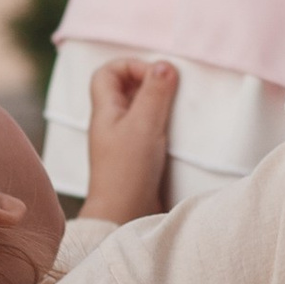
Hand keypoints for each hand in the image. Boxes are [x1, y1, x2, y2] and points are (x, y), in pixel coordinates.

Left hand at [83, 59, 176, 223]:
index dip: (131, 66)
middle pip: (126, 88)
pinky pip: (151, 131)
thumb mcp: (144, 125)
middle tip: (172, 90)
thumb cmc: (127, 172)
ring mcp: (125, 141)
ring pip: (141, 110)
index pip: (108, 72)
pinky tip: (180, 133)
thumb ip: (155, 93)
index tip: (157, 77)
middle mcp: (112, 123)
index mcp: (105, 111)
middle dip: (150, 83)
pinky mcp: (139, 158)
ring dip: (161, 106)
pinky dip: (165, 126)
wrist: (124, 218)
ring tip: (178, 110)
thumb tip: (164, 65)